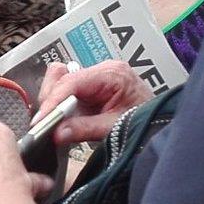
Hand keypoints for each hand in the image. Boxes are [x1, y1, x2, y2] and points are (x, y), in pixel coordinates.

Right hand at [35, 60, 153, 146]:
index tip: (41, 121)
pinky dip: (62, 105)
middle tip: (46, 125)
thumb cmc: (146, 121)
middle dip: (51, 101)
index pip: (72, 82)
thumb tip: (56, 133)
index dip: (53, 101)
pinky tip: (64, 120)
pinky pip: (69, 91)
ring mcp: (97, 77)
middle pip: (62, 77)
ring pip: (61, 81)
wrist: (162, 124)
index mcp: (111, 74)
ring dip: (55, 102)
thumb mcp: (114, 128)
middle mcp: (102, 70)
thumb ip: (84, 129)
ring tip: (56, 122)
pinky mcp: (93, 88)